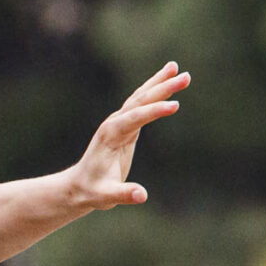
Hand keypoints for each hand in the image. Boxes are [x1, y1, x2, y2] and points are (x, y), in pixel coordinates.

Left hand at [66, 63, 188, 211]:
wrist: (79, 186)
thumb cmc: (92, 191)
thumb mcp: (106, 197)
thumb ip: (124, 195)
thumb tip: (142, 195)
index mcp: (110, 136)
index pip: (134, 118)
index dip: (154, 112)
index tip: (174, 106)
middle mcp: (114, 123)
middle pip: (140, 101)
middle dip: (162, 88)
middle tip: (186, 77)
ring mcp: (119, 122)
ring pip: (141, 97)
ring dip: (160, 83)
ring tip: (177, 68)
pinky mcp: (126, 125)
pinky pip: (142, 104)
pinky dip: (155, 91)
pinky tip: (168, 81)